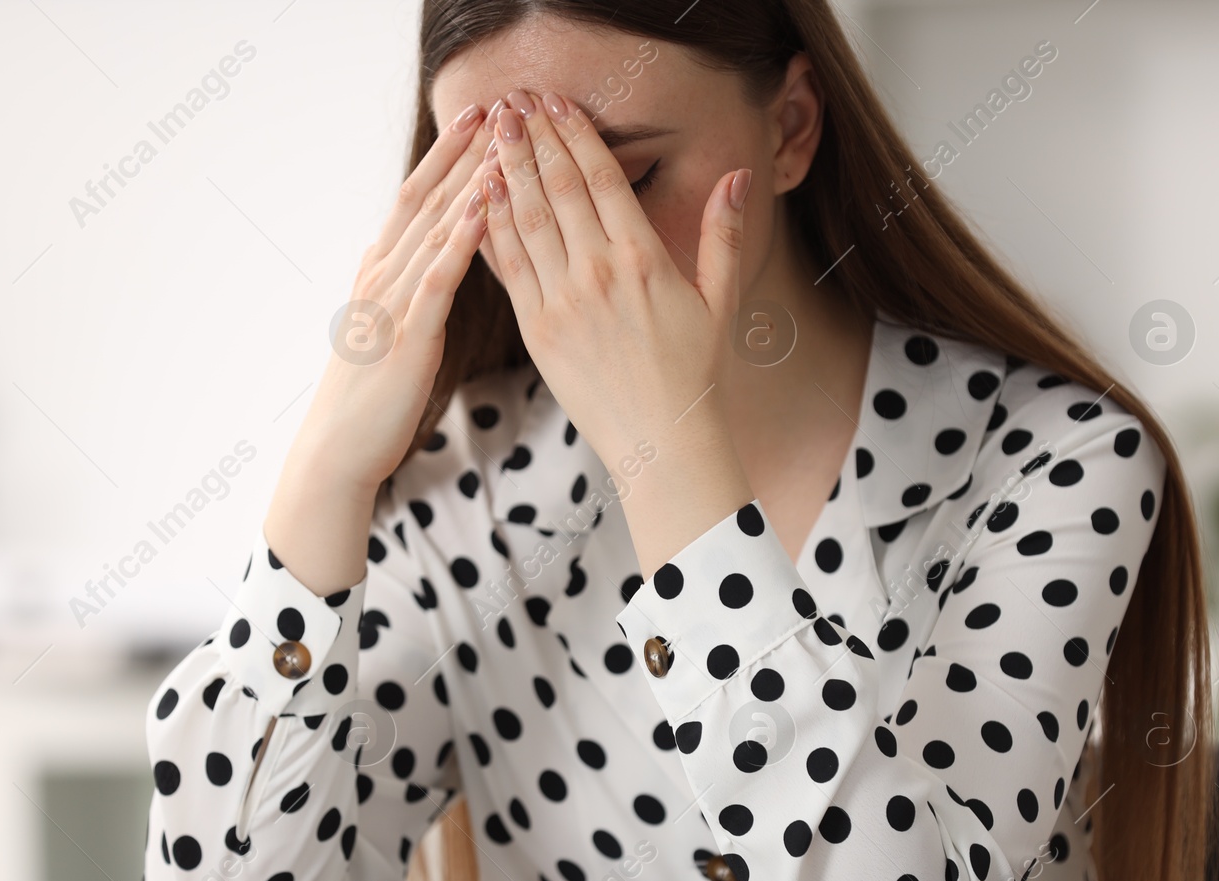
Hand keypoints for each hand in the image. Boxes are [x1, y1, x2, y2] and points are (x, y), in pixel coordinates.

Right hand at [265, 102, 497, 593]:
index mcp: (380, 273)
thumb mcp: (388, 330)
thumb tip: (429, 258)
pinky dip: (460, 241)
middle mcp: (381, 277)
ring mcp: (392, 304)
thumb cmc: (370, 397)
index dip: (448, 156)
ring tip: (502, 140)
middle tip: (499, 105)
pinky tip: (482, 211)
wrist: (338, 450)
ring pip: (434, 229)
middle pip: (426, 200)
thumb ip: (407, 290)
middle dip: (464, 152)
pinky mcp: (406, 337)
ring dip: (468, 182)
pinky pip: (436, 279)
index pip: (416, 200)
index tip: (480, 117)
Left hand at [480, 89, 751, 465]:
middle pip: (557, 189)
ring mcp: (563, 303)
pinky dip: (492, 226)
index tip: (556, 101)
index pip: (601, 179)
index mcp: (644, 259)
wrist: (663, 441)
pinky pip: (509, 268)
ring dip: (507, 170)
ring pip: (526, 221)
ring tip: (492, 130)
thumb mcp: (720, 299)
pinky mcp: (538, 332)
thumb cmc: (695, 372)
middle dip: (533, 138)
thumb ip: (722, 233)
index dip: (575, 134)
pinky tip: (481, 193)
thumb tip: (737, 177)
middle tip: (513, 100)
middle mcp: (599, 274)